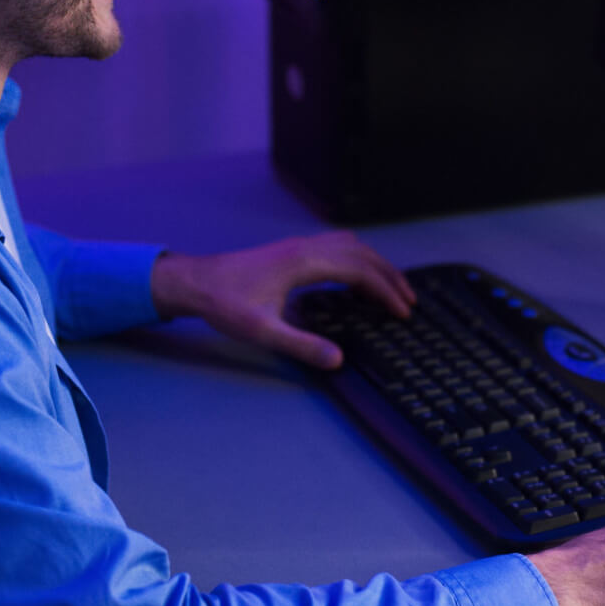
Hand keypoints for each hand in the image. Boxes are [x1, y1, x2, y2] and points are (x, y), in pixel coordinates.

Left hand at [148, 232, 415, 368]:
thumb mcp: (262, 331)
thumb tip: (338, 360)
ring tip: (390, 289)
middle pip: (361, 253)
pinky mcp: (292, 251)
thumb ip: (301, 345)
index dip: (385, 290)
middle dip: (389, 276)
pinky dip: (357, 261)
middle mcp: (306, 247)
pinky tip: (354, 281)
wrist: (195, 281)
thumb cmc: (225, 304)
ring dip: (375, 264)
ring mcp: (299, 246)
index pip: (359, 270)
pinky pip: (337, 248)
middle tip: (409, 301)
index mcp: (304, 261)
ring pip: (351, 246)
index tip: (402, 311)